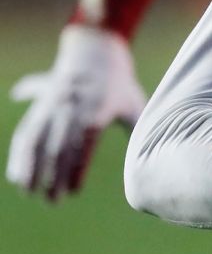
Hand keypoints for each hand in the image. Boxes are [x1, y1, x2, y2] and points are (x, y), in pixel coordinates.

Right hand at [7, 24, 146, 200]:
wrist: (94, 51)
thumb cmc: (119, 85)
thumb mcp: (133, 103)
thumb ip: (138, 130)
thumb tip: (151, 158)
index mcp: (97, 106)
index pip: (84, 142)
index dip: (76, 168)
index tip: (74, 191)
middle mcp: (72, 105)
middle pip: (59, 145)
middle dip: (54, 175)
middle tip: (53, 201)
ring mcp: (53, 106)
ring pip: (37, 139)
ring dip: (31, 168)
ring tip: (29, 192)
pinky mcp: (40, 107)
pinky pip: (26, 132)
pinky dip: (20, 154)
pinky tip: (17, 176)